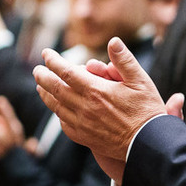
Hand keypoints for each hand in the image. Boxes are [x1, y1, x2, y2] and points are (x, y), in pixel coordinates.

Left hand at [34, 37, 165, 183]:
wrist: (148, 144)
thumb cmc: (147, 110)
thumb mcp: (141, 80)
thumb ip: (124, 60)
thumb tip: (113, 41)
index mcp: (96, 91)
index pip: (66, 72)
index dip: (53, 61)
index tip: (46, 53)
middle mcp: (85, 107)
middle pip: (55, 89)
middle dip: (43, 77)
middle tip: (37, 69)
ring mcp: (83, 124)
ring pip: (56, 107)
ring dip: (45, 95)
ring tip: (40, 87)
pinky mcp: (85, 138)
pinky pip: (64, 124)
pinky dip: (57, 113)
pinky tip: (57, 109)